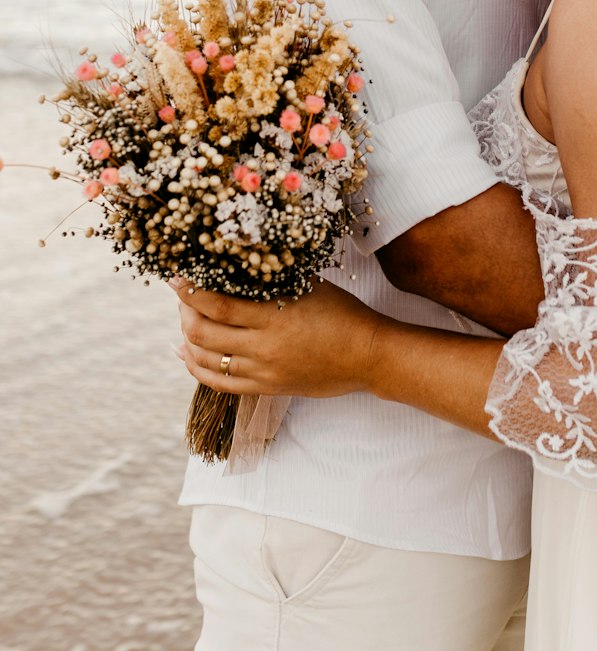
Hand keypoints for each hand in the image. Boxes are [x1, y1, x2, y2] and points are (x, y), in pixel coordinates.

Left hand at [172, 277, 381, 398]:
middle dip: (184, 312)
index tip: (176, 277)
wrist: (367, 355)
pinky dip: (196, 367)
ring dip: (187, 337)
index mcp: (274, 317)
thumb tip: (238, 262)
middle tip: (182, 295)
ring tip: (185, 320)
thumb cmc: (342, 313)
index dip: (191, 291)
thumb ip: (273, 278)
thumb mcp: (308, 286)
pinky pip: (219, 383)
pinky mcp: (266, 388)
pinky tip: (186, 353)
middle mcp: (264, 348)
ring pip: (206, 359)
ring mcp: (263, 372)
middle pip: (203, 333)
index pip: (217, 305)